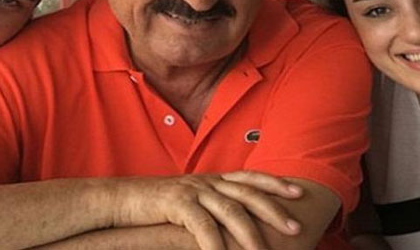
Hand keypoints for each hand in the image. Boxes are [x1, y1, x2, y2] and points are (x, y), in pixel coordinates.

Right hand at [113, 171, 303, 249]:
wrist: (119, 200)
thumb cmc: (156, 207)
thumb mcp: (189, 202)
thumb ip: (211, 207)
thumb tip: (234, 224)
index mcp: (212, 179)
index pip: (250, 177)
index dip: (275, 184)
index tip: (299, 194)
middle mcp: (206, 180)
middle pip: (248, 192)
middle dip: (275, 210)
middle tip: (296, 228)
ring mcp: (192, 189)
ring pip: (231, 210)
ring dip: (251, 234)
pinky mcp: (176, 202)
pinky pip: (202, 225)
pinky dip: (215, 244)